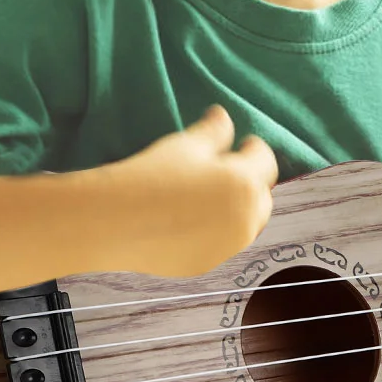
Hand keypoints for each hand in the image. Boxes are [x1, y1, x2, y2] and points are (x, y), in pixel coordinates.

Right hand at [107, 105, 277, 278]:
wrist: (114, 222)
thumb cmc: (153, 175)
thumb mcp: (185, 145)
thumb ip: (214, 131)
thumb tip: (224, 117)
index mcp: (245, 184)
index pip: (267, 161)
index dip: (253, 149)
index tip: (242, 144)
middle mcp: (245, 220)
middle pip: (262, 198)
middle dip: (250, 183)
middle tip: (225, 172)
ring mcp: (227, 247)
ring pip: (245, 225)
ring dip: (237, 210)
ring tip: (209, 198)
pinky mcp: (206, 265)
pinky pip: (221, 244)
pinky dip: (215, 232)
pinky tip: (189, 222)